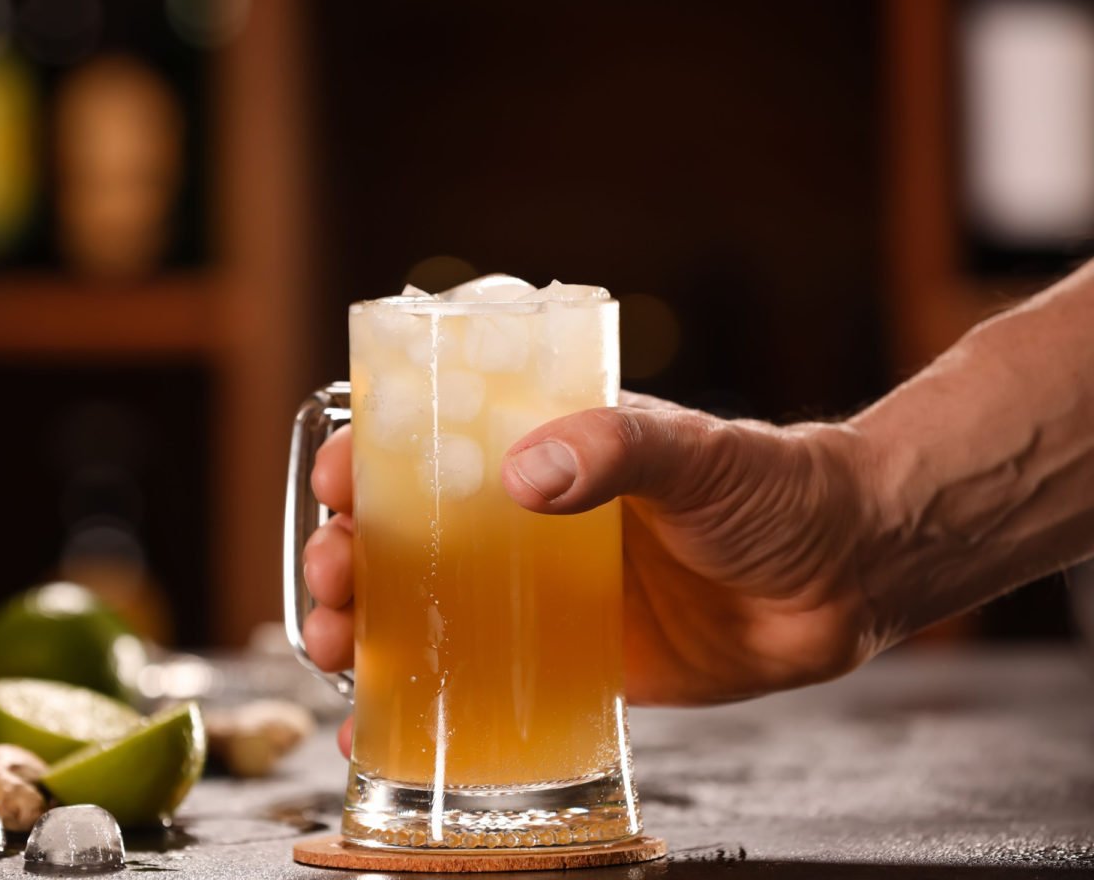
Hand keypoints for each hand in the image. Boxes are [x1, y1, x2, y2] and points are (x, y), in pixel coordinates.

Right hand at [302, 393, 883, 754]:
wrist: (847, 576)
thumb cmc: (773, 487)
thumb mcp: (693, 450)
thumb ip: (616, 448)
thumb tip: (526, 472)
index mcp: (545, 452)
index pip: (431, 446)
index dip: (370, 460)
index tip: (337, 482)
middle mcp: (528, 525)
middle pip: (406, 537)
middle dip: (347, 557)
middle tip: (331, 582)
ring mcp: (545, 599)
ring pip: (426, 613)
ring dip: (363, 629)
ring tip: (331, 651)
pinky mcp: (574, 666)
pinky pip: (483, 687)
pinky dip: (422, 710)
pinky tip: (372, 730)